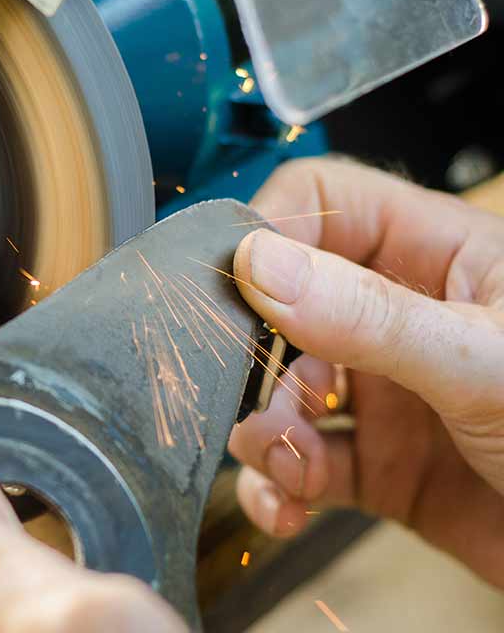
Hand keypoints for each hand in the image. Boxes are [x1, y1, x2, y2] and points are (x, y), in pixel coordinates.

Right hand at [228, 158, 503, 586]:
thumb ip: (369, 317)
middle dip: (253, 355)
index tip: (229, 283)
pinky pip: (304, 466)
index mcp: (441, 258)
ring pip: (284, 394)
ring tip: (281, 461)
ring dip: (265, 432)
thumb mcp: (484, 362)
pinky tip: (286, 504)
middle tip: (236, 390)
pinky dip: (280, 487)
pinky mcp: (384, 468)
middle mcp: (405, 318)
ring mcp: (392, 395)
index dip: (268, 229)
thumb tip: (259, 262)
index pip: (325, 203)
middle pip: (283, 307)